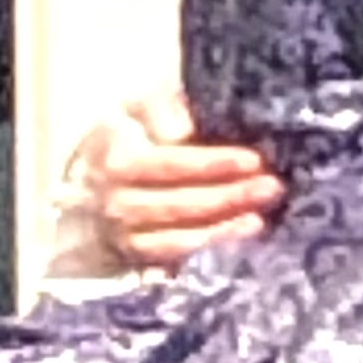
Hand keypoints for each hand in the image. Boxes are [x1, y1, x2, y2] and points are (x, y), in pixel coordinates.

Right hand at [56, 91, 286, 274]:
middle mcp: (116, 199)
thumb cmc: (124, 135)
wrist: (91, 179)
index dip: (212, 164)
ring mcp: (123, 232)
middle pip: (180, 203)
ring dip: (225, 225)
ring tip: (260, 214)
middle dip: (230, 196)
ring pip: (179, 234)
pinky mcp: (133, 254)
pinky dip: (211, 242)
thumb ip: (157, 107)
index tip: (252, 160)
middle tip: (271, 187)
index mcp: (116, 158)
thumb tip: (183, 129)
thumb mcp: (133, 108)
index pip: (170, 164)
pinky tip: (242, 229)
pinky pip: (176, 254)